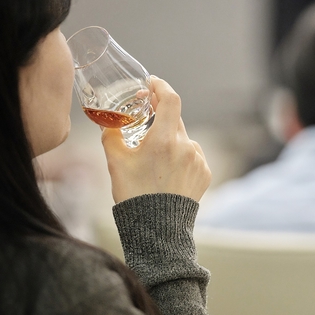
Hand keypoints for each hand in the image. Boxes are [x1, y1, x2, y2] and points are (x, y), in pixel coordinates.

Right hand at [102, 77, 211, 203]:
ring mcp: (198, 160)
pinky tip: (166, 171)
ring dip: (169, 140)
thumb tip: (109, 120)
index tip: (152, 84)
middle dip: (159, 115)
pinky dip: (180, 156)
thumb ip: (111, 134)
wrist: (157, 230)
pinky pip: (192, 156)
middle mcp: (185, 147)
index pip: (170, 99)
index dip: (161, 86)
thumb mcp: (115, 162)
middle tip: (145, 116)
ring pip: (182, 139)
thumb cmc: (134, 196)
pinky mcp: (205, 173)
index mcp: (163, 140)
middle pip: (174, 119)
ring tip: (153, 158)